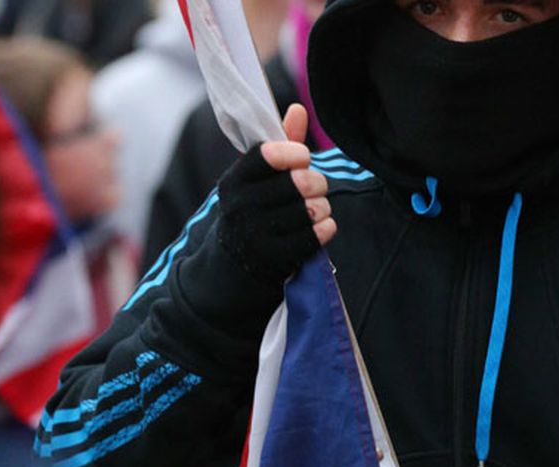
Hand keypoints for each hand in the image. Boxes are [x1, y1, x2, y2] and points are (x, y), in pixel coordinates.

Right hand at [216, 104, 334, 284]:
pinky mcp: (273, 259)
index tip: (303, 158)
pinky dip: (326, 228)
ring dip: (323, 207)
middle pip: (301, 182)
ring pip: (313, 209)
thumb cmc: (252, 211)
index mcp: (234, 180)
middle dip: (317, 182)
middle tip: (315, 187)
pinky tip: (321, 226)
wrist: (232, 266)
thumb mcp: (257, 179)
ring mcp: (254, 235)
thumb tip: (299, 109)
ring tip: (316, 209)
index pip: (270, 154)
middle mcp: (240, 207)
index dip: (296, 152)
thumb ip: (281, 146)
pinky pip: (317, 235)